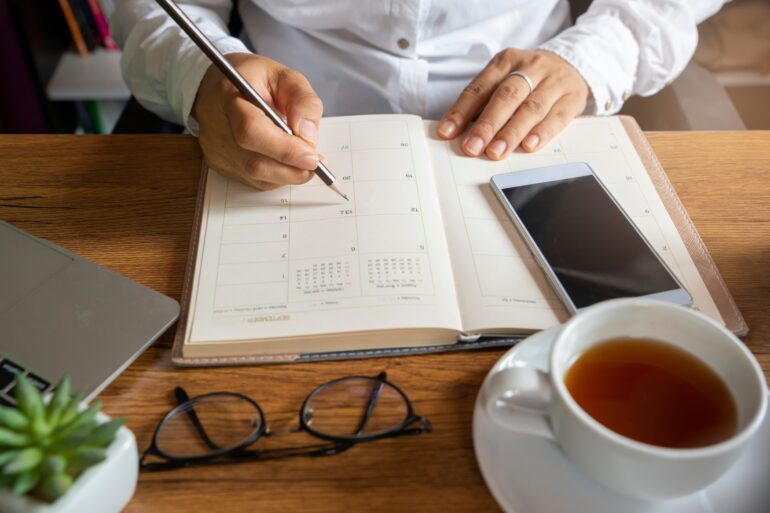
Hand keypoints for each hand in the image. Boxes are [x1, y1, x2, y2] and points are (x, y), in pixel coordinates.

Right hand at [193, 53, 322, 189]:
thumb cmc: (255, 80)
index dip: (285, 149)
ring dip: (287, 174)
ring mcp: (215, 149)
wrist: (222, 87)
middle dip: (292, 168)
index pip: (252, 131)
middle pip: (254, 163)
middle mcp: (215, 126)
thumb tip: (308, 135)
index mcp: (229, 95)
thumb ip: (303, 101)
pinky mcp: (219, 164)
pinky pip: (253, 180)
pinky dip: (276, 176)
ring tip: (305, 160)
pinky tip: (286, 162)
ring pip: (255, 176)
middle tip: (315, 162)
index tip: (312, 156)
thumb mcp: (286, 77)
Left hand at [437, 49, 588, 159]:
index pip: (480, 87)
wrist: (572, 64)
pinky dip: (543, 133)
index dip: (462, 111)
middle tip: (472, 147)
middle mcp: (531, 67)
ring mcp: (554, 81)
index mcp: (506, 61)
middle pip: (506, 96)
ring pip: (531, 108)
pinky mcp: (573, 97)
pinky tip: (529, 146)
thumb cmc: (529, 79)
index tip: (447, 132)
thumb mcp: (505, 80)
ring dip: (511, 133)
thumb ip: (484, 103)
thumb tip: (459, 133)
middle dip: (487, 124)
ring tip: (496, 152)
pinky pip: (557, 117)